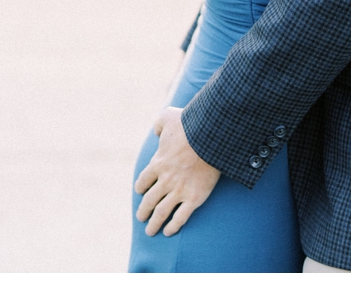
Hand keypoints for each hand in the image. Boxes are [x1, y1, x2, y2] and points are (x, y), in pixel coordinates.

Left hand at [133, 106, 220, 236]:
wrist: (210, 136)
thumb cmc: (190, 124)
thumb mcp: (168, 117)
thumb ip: (159, 124)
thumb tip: (157, 131)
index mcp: (157, 163)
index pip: (143, 181)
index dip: (140, 188)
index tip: (140, 193)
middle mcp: (165, 180)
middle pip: (149, 200)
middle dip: (143, 211)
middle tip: (141, 218)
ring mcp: (179, 191)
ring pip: (161, 212)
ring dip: (154, 223)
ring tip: (150, 231)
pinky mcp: (194, 198)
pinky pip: (181, 217)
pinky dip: (173, 226)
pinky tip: (169, 232)